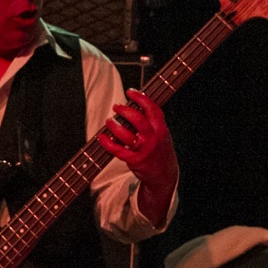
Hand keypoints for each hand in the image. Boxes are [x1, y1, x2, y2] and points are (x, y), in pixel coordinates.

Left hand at [97, 89, 178, 225]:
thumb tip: (136, 105)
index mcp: (161, 129)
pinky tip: (102, 137)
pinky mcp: (135, 161)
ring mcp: (144, 150)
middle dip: (125, 110)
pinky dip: (108, 143)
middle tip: (116, 106)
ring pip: (126, 135)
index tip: (130, 92)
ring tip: (109, 121)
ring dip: (114, 126)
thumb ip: (152, 122)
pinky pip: (118, 150)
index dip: (141, 98)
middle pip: (138, 120)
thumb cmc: (160, 151)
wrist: (165, 175)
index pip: (152, 109)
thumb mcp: (162, 134)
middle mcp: (153, 139)